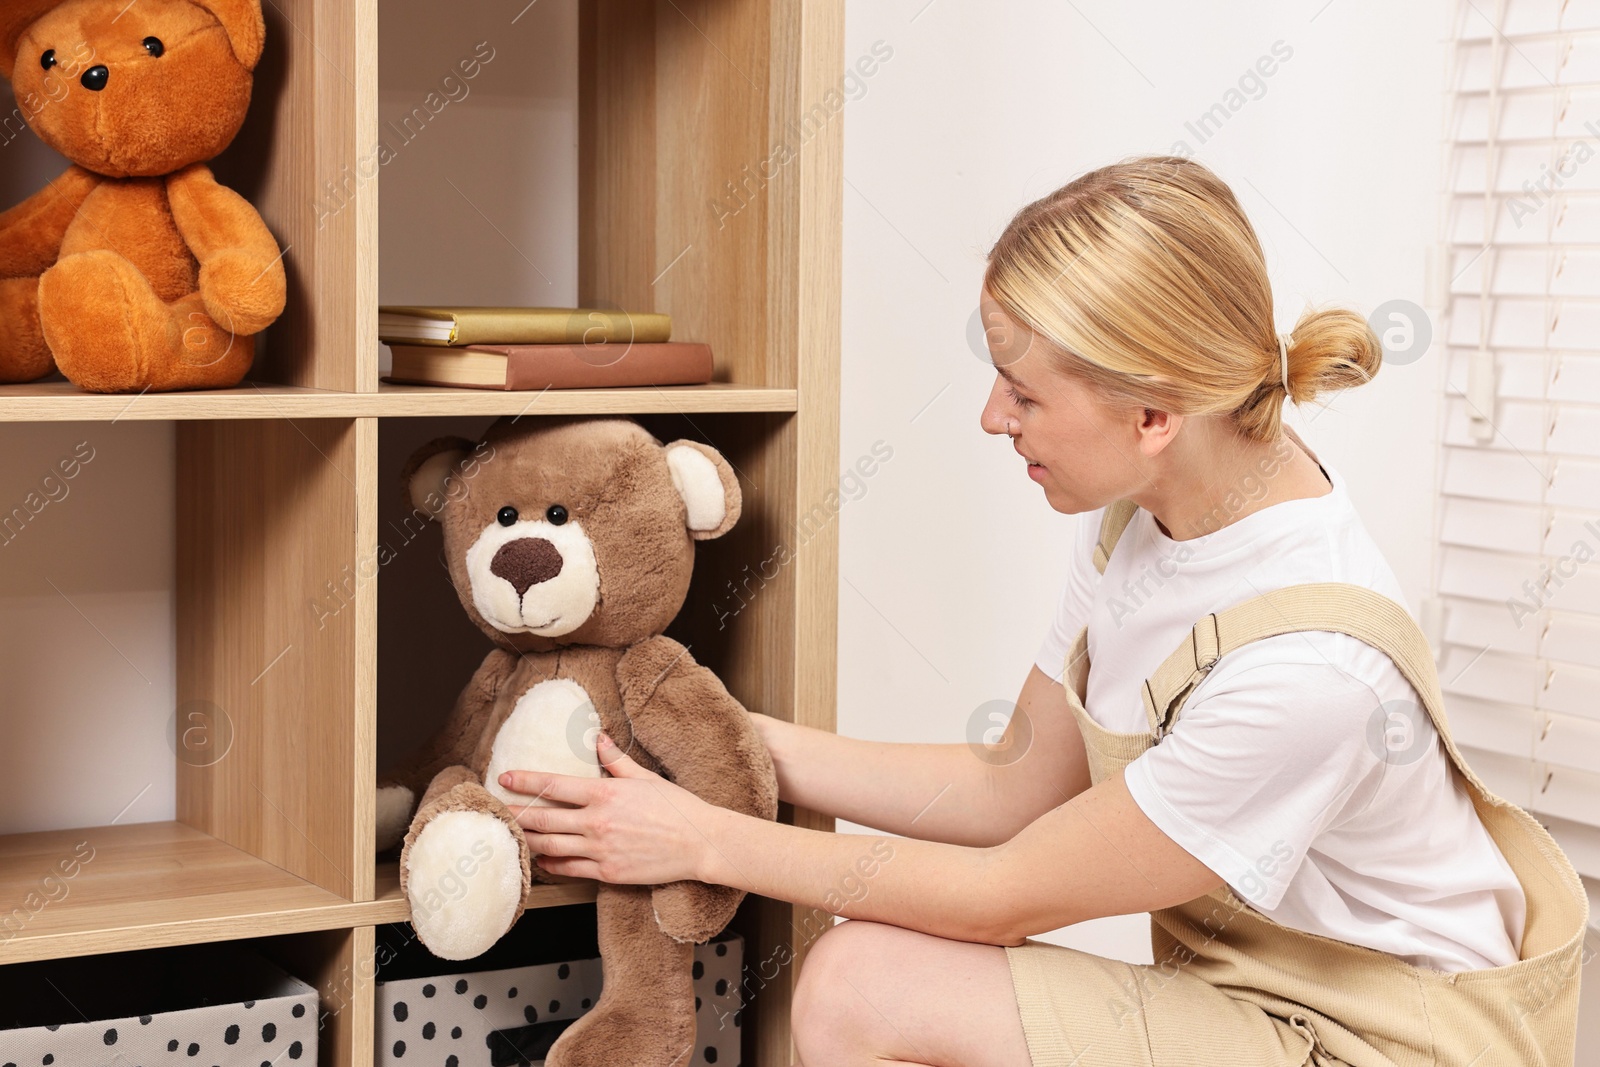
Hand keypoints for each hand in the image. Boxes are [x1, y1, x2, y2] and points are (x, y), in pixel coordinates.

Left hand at [498, 732, 720, 884]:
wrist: (699, 843)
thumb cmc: (677, 808)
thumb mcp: (645, 777)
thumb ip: (616, 759)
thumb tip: (598, 737)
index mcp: (605, 794)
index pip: (554, 784)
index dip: (526, 780)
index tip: (506, 778)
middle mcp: (597, 822)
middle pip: (544, 818)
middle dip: (516, 814)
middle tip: (496, 811)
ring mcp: (600, 850)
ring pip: (550, 845)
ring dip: (526, 840)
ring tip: (511, 835)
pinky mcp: (607, 873)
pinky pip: (569, 869)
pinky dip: (550, 864)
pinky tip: (540, 859)